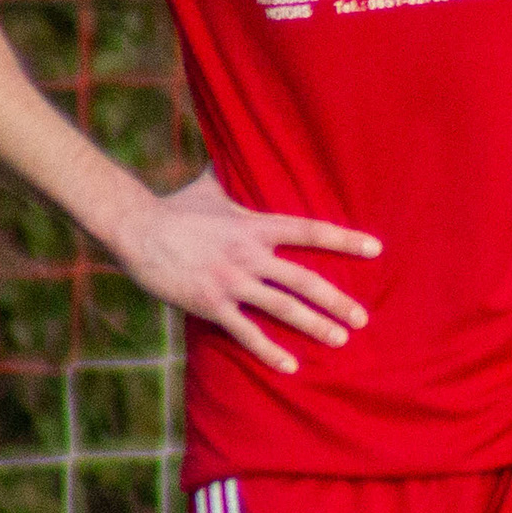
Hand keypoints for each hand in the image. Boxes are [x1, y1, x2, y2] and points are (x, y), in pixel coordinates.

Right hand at [104, 169, 379, 373]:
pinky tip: (291, 367)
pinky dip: (270, 351)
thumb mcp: (209, 186)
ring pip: (284, 308)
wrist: (135, 228)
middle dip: (338, 300)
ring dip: (316, 326)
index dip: (344, 240)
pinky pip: (246, 332)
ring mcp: (231, 281)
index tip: (376, 249)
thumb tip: (235, 146)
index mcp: (255, 226)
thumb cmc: (174, 207)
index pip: (310, 230)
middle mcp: (250, 254)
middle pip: (305, 280)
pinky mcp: (210, 303)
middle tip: (363, 318)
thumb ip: (232, 174)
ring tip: (341, 339)